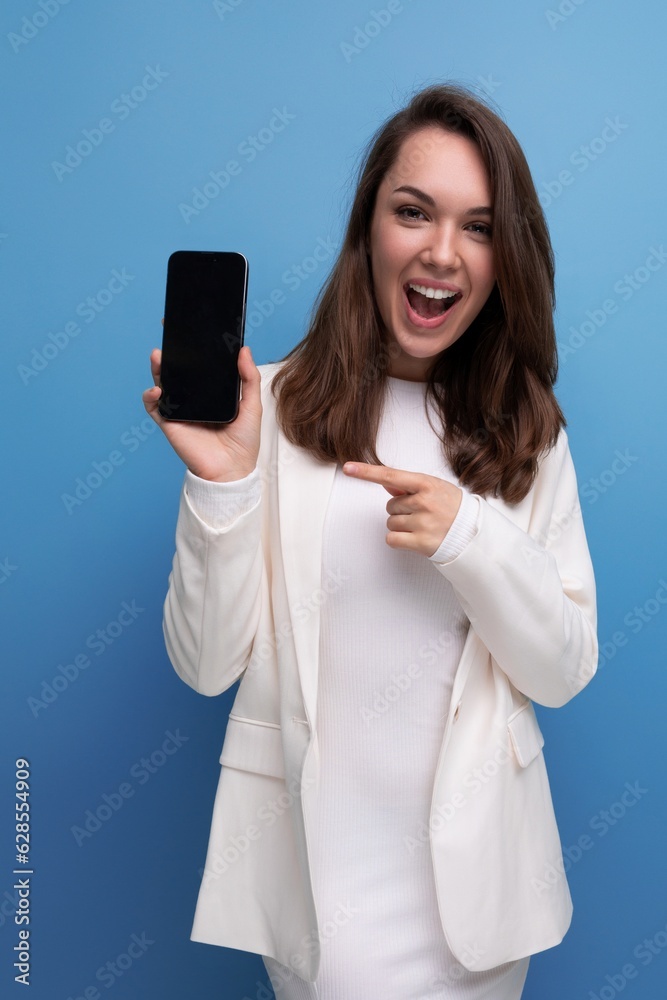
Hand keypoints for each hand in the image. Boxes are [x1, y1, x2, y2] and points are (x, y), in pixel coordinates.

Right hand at [142, 341, 261, 482]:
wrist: (232, 470)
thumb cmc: (244, 442)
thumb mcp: (251, 405)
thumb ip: (248, 378)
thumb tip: (244, 350)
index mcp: (212, 393)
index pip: (200, 367)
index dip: (193, 349)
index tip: (190, 329)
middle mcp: (194, 399)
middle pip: (178, 372)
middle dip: (171, 354)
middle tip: (169, 334)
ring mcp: (180, 410)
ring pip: (163, 384)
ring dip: (157, 369)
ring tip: (158, 356)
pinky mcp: (170, 423)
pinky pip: (154, 407)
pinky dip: (151, 397)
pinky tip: (157, 390)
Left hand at [342, 462, 461, 556]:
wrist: (472, 533)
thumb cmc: (453, 508)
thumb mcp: (434, 489)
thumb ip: (409, 486)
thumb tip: (386, 483)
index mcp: (427, 484)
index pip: (390, 475)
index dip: (366, 472)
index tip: (348, 468)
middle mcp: (423, 502)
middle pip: (390, 505)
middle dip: (401, 510)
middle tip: (422, 514)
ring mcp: (422, 523)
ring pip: (390, 522)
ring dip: (401, 525)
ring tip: (422, 526)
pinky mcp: (420, 542)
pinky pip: (392, 539)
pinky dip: (398, 539)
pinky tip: (414, 538)